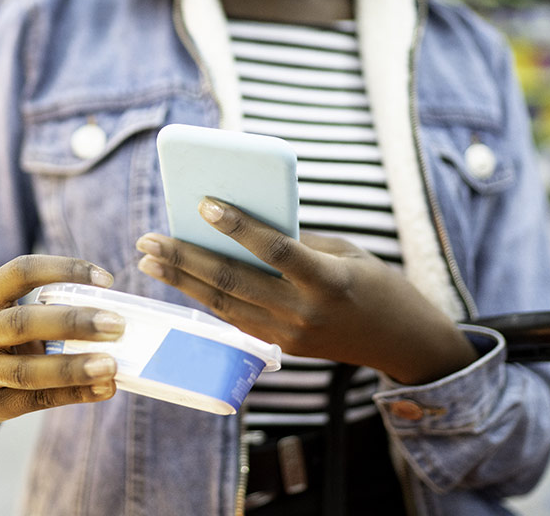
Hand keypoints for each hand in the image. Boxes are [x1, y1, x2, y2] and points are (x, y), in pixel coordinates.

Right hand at [0, 255, 124, 426]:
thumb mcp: (0, 311)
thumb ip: (43, 310)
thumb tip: (112, 318)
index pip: (22, 271)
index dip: (65, 270)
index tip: (107, 279)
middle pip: (24, 322)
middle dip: (74, 322)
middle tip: (118, 324)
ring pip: (28, 370)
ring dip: (74, 368)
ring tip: (112, 365)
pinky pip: (37, 399)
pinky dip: (75, 394)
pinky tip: (105, 388)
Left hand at [135, 198, 475, 384]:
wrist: (401, 342)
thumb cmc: (376, 283)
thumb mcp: (345, 252)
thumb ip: (296, 241)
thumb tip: (238, 226)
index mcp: (329, 281)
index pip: (275, 250)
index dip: (239, 227)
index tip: (205, 203)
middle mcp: (304, 312)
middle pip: (234, 282)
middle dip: (185, 259)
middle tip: (148, 238)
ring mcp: (290, 335)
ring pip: (223, 304)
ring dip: (181, 280)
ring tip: (148, 259)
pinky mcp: (281, 346)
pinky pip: (233, 317)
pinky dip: (203, 296)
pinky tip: (178, 278)